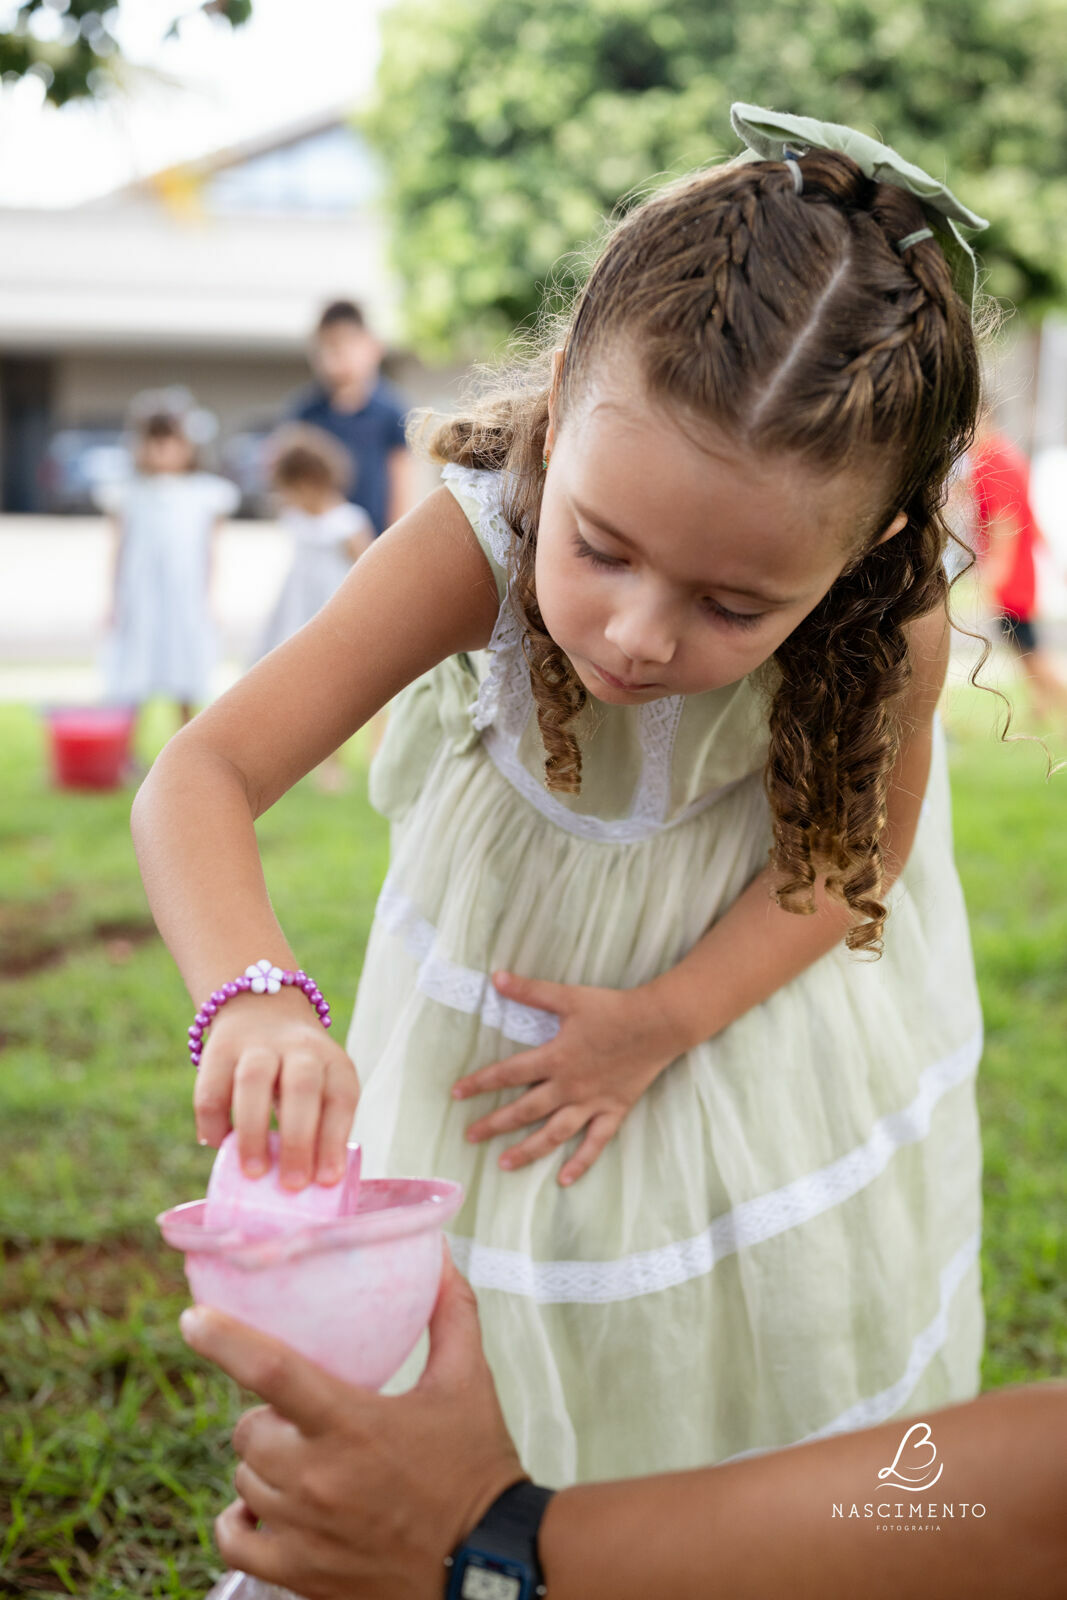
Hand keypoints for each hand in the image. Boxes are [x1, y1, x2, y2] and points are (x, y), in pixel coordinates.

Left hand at [179, 1250, 525, 1599]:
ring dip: (264, 1463)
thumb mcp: (468, 1383)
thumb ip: (451, 1313)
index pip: (272, 1371)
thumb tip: (437, 1257)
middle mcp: (318, 1479)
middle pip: (250, 1428)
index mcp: (353, 1424)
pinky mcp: (299, 1573)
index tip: (192, 1319)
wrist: (488, 1564)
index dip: (224, 1340)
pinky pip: (234, 1539)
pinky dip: (241, 1519)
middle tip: (306, 1415)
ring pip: (244, 1478)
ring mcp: (303, 1531)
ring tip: (306, 1459)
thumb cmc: (476, 1470)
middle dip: (270, 1416)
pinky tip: (266, 1506)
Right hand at [193, 989, 358, 1188]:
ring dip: (254, 1129)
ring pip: (254, 1079)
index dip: (334, 1139)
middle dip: (297, 1139)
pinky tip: (217, 1145)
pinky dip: (213, 1121)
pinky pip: (211, 1086)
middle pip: (301, 1086)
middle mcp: (299, 1048)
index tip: (326, 1181)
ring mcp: (257, 1044)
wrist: (263, 1008)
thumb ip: (316, 1129)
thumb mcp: (321, 1088)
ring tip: (253, 1172)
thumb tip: (303, 1192)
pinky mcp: (219, 1049)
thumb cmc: (299, 1073)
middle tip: (291, 1184)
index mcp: (333, 1063)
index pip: (340, 1098)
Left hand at [453, 973, 682, 1184]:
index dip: (480, 1083)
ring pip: (554, 1133)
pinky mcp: (613, 1111)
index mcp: (555, 1058)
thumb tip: (495, 977)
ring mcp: (591, 1103)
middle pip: (525, 1110)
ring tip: (503, 1164)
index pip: (508, 1074)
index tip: (456, 1094)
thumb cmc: (612, 1008)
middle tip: (470, 1136)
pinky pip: (595, 1143)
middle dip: (494, 1124)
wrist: (658, 1023)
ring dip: (528, 1150)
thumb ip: (531, 991)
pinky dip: (580, 1163)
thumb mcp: (569, 997)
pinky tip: (563, 1180)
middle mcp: (569, 1087)